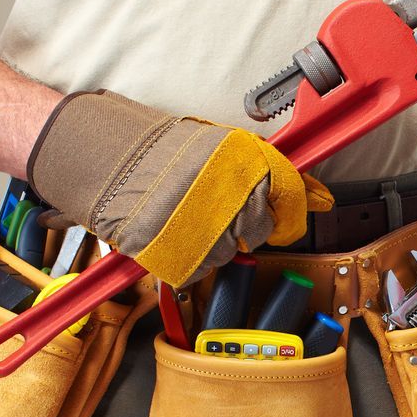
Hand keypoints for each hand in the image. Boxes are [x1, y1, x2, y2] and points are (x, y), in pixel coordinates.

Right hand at [28, 91, 333, 284]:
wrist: (93, 154)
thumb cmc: (153, 148)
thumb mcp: (218, 147)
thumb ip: (272, 174)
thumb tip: (322, 196)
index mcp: (245, 161)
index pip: (291, 196)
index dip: (290, 208)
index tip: (283, 212)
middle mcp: (232, 193)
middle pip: (262, 228)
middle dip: (243, 222)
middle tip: (210, 206)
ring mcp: (205, 226)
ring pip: (231, 251)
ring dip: (213, 240)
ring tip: (183, 213)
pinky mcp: (178, 253)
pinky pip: (200, 268)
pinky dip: (187, 256)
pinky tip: (170, 231)